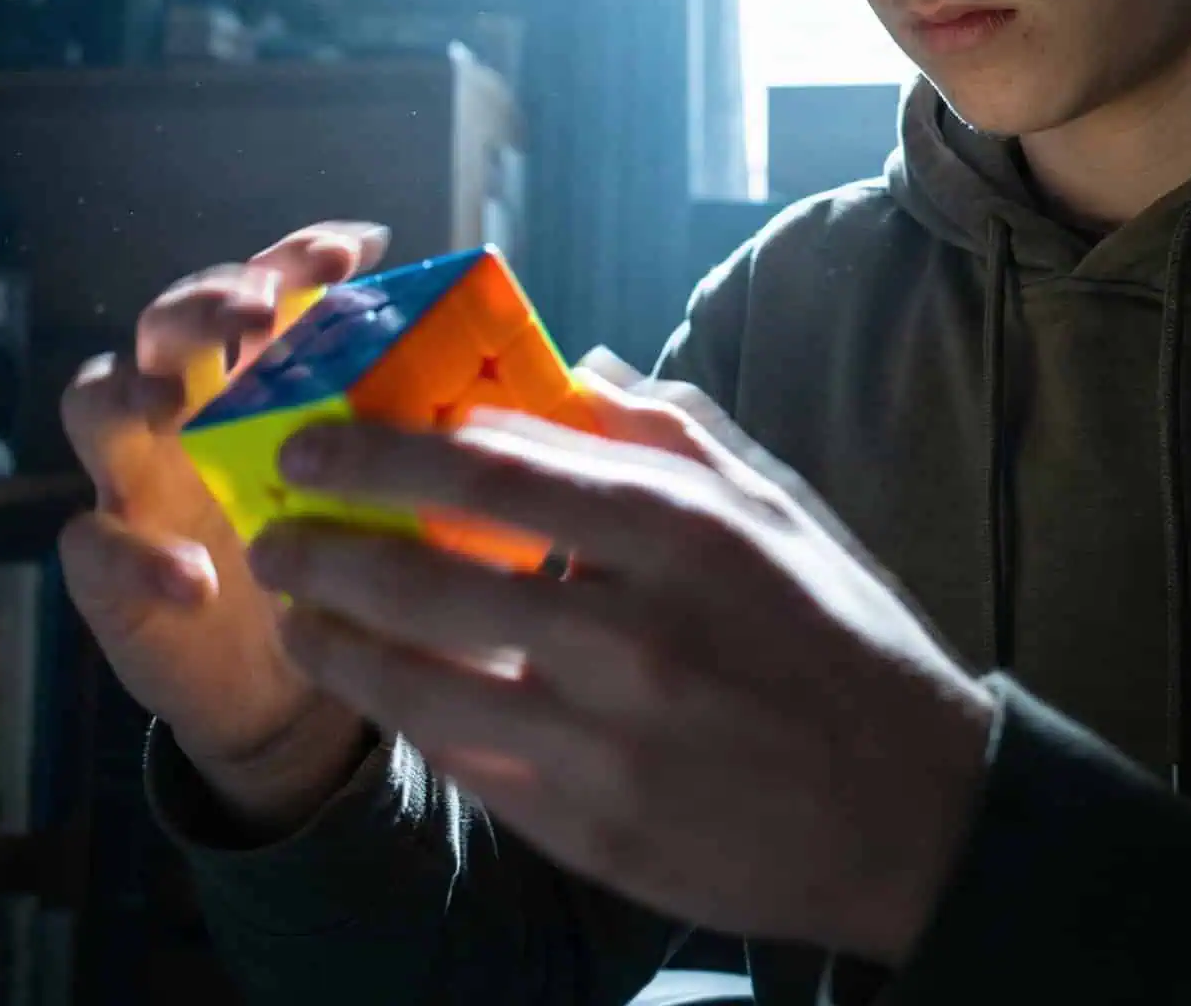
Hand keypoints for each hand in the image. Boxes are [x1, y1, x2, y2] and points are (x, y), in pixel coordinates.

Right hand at [57, 220, 391, 829]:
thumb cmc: (354, 566)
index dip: (300, 256)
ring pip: (98, 398)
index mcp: (264, 378)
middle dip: (209, 300)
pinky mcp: (112, 565)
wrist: (297, 693)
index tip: (356, 248)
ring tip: (182, 411)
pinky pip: (92, 542)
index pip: (268, 286)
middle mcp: (192, 409)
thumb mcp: (399, 495)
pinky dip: (140, 554)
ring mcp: (140, 480)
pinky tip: (203, 576)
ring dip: (137, 392)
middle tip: (259, 309)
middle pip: (169, 320)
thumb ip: (443, 433)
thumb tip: (576, 379)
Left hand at [242, 371, 996, 964]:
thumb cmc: (841, 639)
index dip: (382, 453)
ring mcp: (606, 741)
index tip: (320, 439)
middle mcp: (634, 633)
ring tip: (290, 607)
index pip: (490, 473)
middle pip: (430, 574)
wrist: (914, 814)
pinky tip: (363, 684)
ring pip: (419, 680)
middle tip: (276, 522)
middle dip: (326, 542)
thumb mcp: (778, 508)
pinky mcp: (591, 828)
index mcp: (681, 532)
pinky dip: (395, 717)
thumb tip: (574, 363)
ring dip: (333, 637)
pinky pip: (461, 761)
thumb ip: (669, 428)